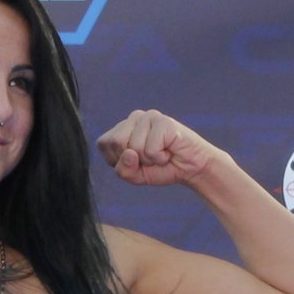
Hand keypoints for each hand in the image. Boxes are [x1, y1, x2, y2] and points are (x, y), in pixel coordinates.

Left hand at [96, 110, 223, 187]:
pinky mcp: (163, 121)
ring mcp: (149, 117)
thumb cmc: (160, 169)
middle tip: (149, 158)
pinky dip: (160, 158)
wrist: (190, 168)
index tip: (135, 162)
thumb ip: (124, 169)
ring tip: (161, 154)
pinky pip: (150, 149)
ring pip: (133, 147)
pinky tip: (169, 151)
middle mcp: (133, 118)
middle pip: (115, 142)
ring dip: (149, 160)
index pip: (103, 144)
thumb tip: (130, 152)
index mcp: (122, 128)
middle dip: (132, 159)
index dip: (116, 160)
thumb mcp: (135, 176)